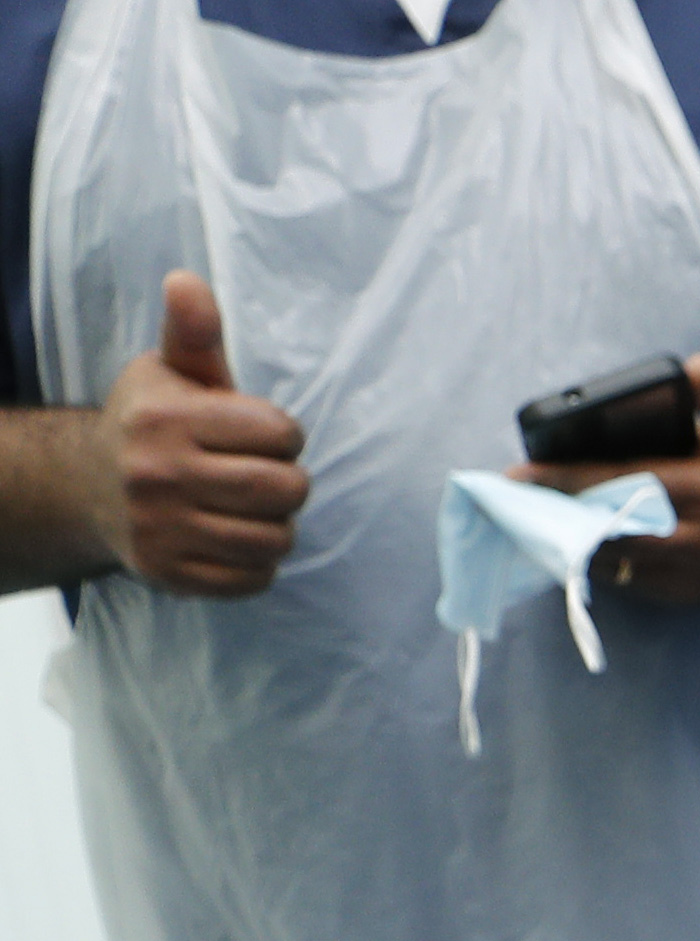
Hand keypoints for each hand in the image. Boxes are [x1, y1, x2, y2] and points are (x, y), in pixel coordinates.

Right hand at [79, 272, 310, 597]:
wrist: (90, 486)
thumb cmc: (154, 422)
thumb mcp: (173, 372)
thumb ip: (194, 332)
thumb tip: (186, 281)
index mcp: (164, 418)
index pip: (281, 433)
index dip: (283, 435)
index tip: (259, 435)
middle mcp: (156, 473)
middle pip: (286, 489)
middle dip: (289, 483)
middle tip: (263, 477)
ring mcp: (160, 529)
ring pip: (276, 539)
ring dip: (277, 526)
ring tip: (248, 509)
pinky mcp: (169, 573)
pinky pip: (255, 579)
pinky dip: (257, 564)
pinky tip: (232, 538)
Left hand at [513, 355, 699, 607]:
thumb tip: (694, 369)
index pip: (628, 486)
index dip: (572, 481)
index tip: (523, 474)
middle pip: (611, 532)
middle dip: (558, 516)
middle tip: (513, 501)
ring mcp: (695, 577)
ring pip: (615, 564)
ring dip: (571, 543)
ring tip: (531, 519)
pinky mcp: (690, 597)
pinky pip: (631, 582)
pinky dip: (598, 562)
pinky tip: (572, 541)